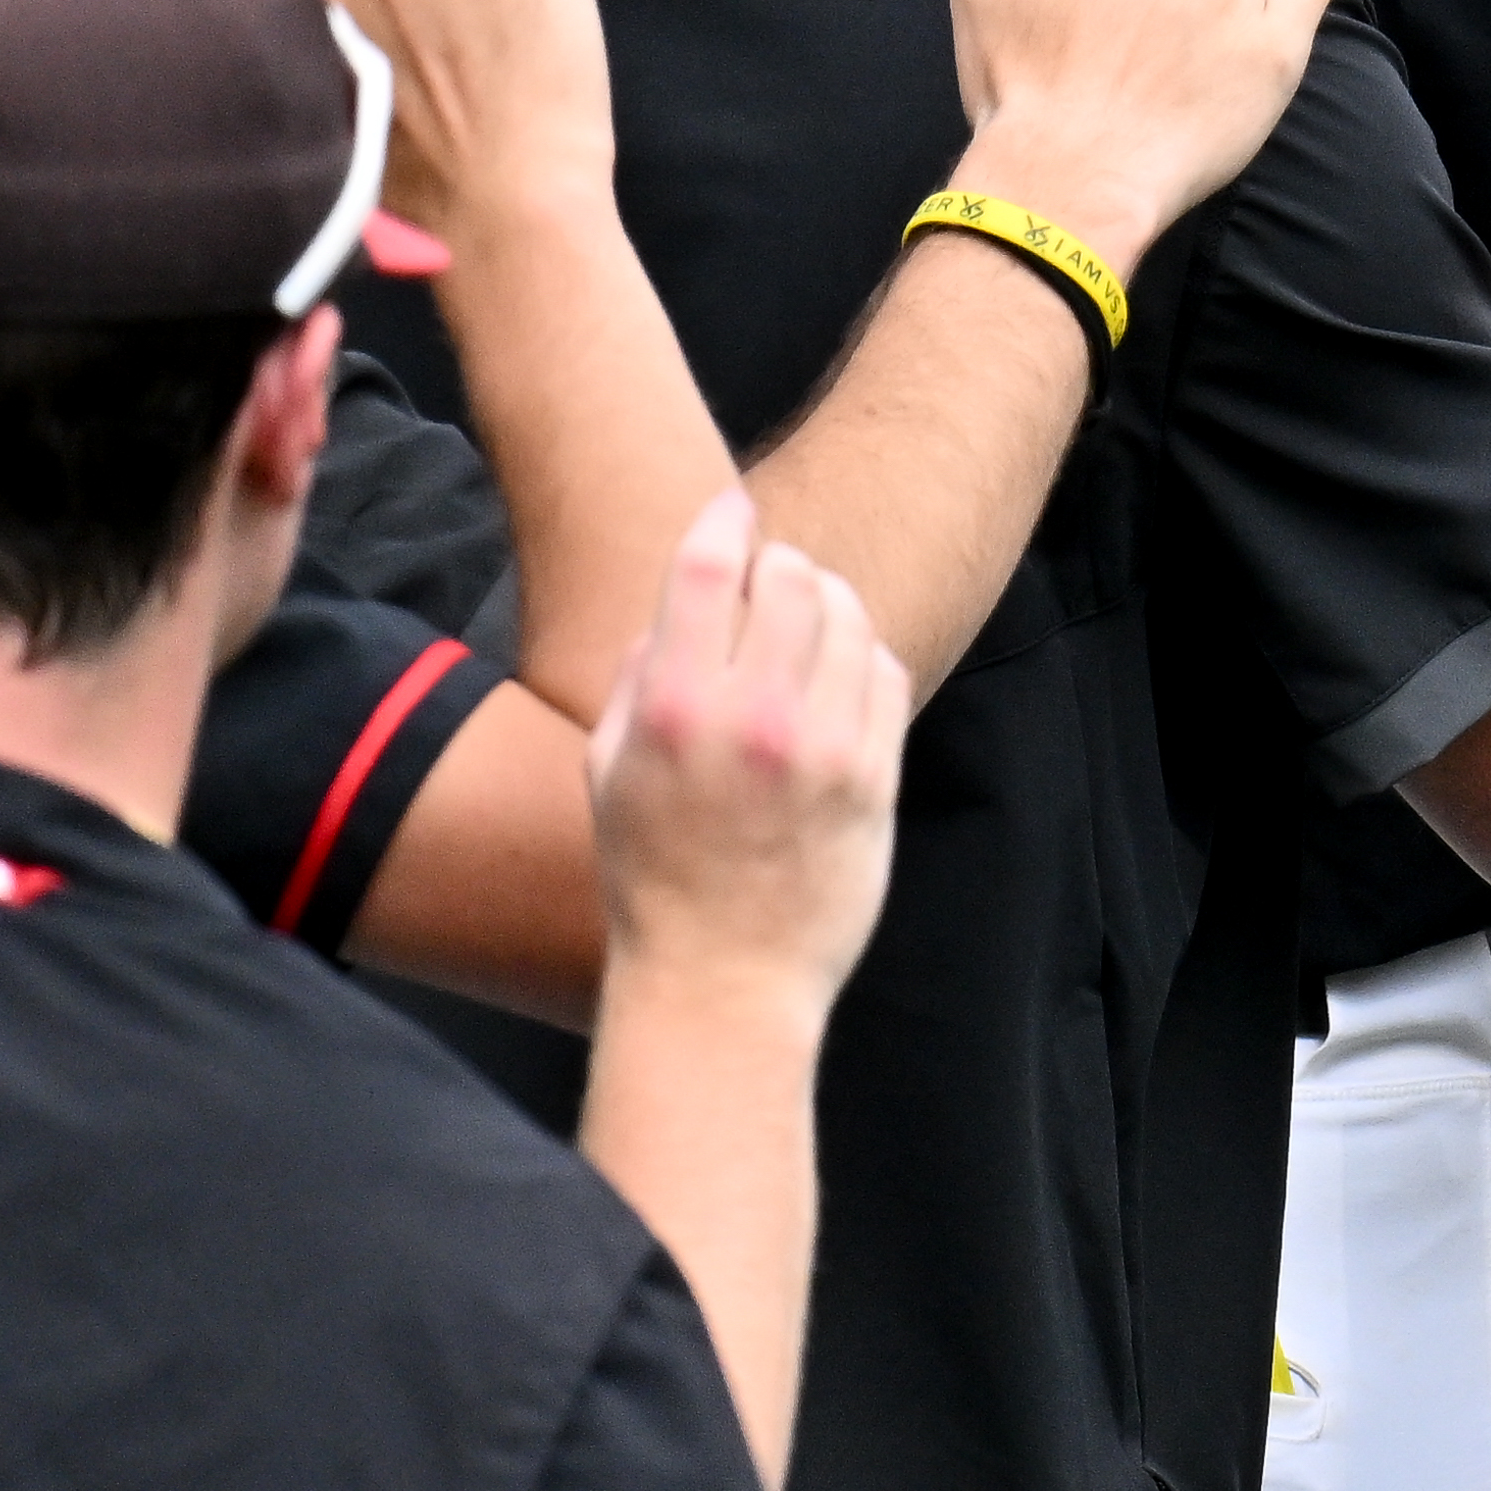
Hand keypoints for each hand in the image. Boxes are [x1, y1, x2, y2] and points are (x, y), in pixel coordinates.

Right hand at [586, 489, 911, 1037]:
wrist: (723, 978)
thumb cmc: (652, 877)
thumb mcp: (606, 772)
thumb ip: (636, 679)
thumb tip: (674, 611)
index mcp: (673, 710)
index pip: (705, 569)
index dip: (722, 522)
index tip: (732, 512)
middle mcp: (753, 716)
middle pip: (791, 576)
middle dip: (779, 569)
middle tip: (768, 591)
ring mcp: (824, 744)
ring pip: (848, 615)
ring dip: (827, 607)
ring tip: (805, 635)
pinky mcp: (876, 774)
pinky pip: (885, 671)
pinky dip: (863, 659)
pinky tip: (838, 682)